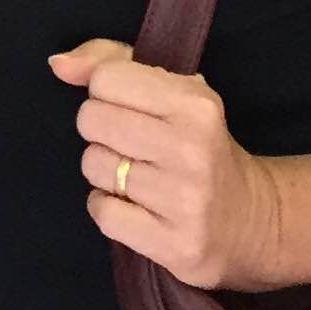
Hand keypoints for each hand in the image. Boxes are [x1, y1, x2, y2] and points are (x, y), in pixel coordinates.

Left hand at [50, 40, 288, 292]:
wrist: (252, 222)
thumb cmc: (200, 146)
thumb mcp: (174, 91)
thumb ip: (112, 63)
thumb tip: (58, 64)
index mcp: (195, 104)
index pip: (105, 79)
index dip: (107, 92)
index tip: (131, 109)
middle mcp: (191, 150)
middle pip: (91, 120)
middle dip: (101, 131)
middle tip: (132, 145)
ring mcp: (184, 201)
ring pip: (93, 166)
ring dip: (106, 172)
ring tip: (139, 177)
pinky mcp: (176, 245)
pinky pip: (102, 213)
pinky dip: (109, 209)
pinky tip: (136, 207)